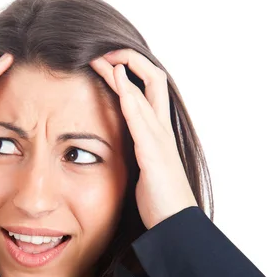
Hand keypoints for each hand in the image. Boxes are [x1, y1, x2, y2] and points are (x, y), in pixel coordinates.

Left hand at [89, 49, 197, 229]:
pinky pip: (143, 121)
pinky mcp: (154, 155)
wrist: (174, 225)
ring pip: (147, 94)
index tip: (103, 62)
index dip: (128, 70)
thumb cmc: (159, 198)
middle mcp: (161, 129)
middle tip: (101, 51)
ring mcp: (160, 140)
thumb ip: (135, 146)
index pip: (147, 87)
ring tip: (103, 57)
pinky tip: (118, 85)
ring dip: (124, 72)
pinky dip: (131, 99)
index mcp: (157, 130)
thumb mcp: (143, 165)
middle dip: (128, 60)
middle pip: (153, 79)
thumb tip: (120, 138)